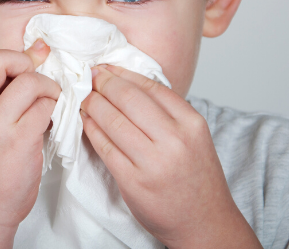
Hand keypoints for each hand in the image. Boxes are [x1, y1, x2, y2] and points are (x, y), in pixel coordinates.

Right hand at [0, 39, 60, 248]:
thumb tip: (35, 53)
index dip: (15, 60)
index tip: (30, 69)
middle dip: (26, 62)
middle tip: (38, 83)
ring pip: (30, 82)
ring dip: (49, 90)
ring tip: (49, 105)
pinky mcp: (18, 141)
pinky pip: (45, 108)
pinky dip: (53, 111)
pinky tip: (49, 124)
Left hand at [80, 65, 261, 248]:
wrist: (203, 220)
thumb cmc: (195, 175)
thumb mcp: (193, 135)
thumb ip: (167, 110)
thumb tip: (127, 81)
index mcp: (191, 123)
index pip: (150, 87)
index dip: (122, 74)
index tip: (105, 68)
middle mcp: (174, 140)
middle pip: (127, 99)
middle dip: (103, 84)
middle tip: (90, 78)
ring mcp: (153, 162)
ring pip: (112, 120)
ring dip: (92, 104)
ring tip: (84, 98)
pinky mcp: (133, 181)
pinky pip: (104, 146)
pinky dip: (91, 129)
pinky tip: (86, 121)